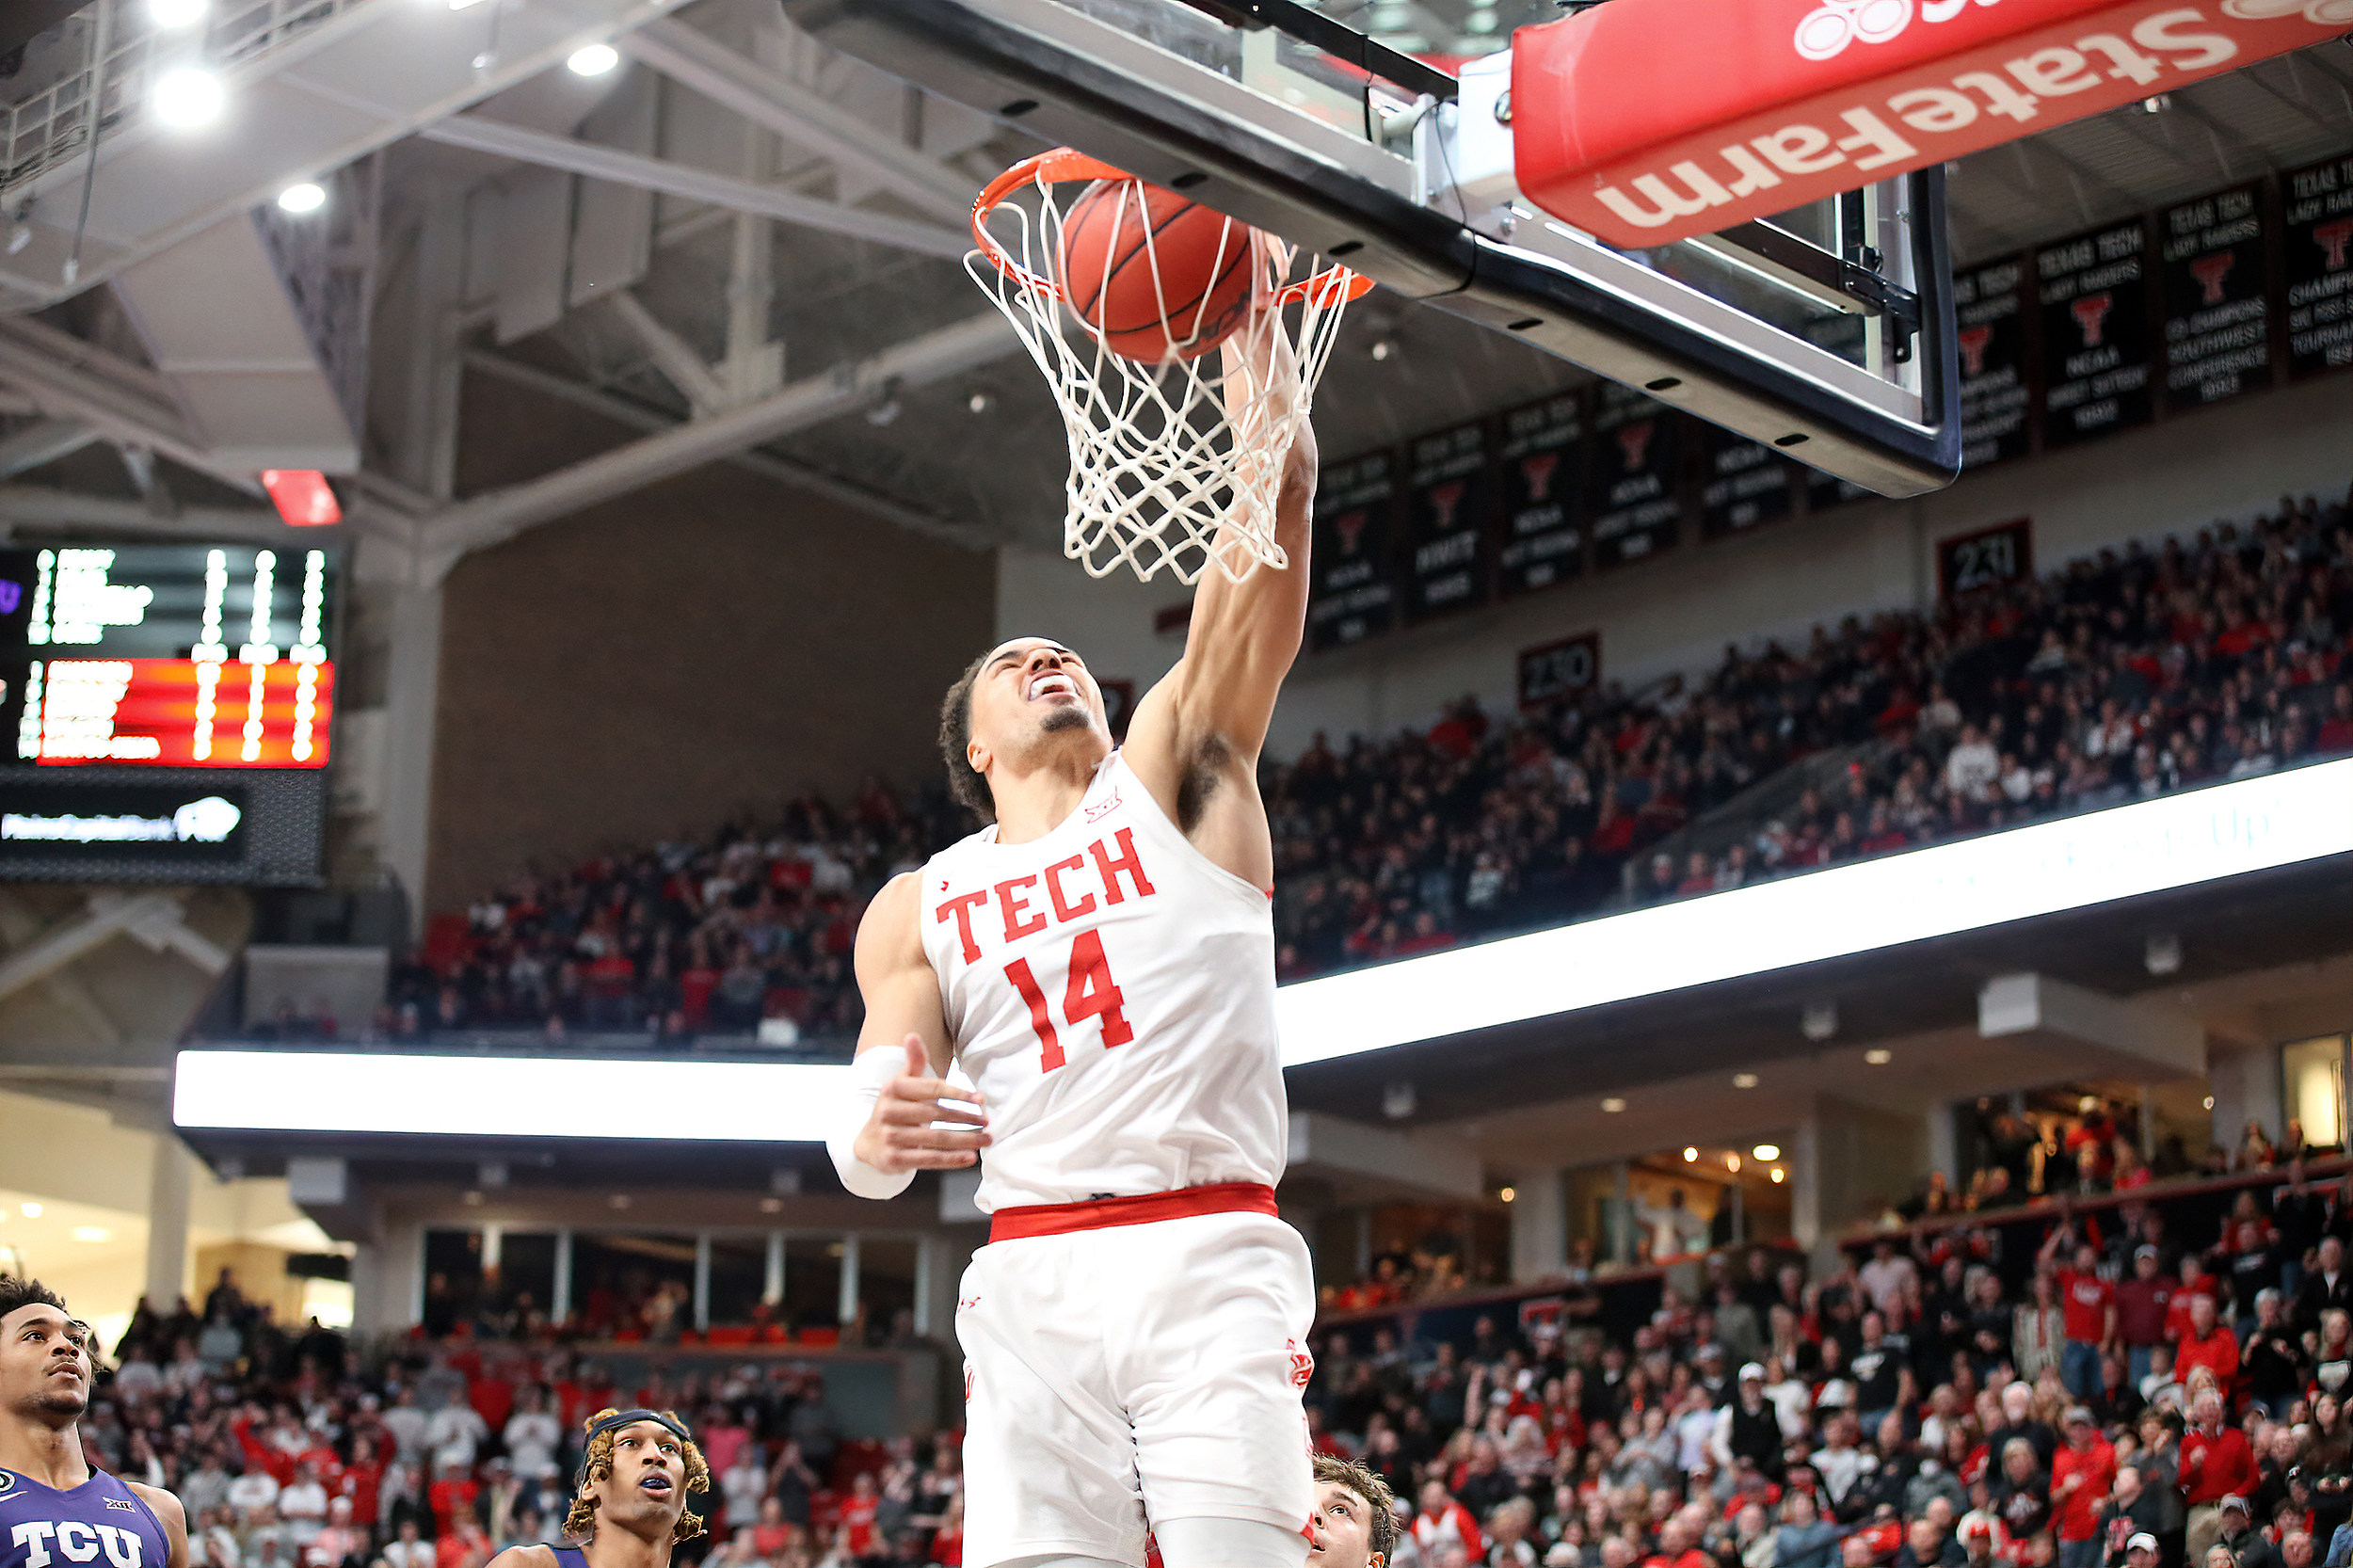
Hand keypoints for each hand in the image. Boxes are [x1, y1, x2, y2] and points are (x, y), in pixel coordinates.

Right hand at [851, 1036, 988, 1171]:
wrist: (868, 1143)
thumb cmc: (894, 1108)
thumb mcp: (900, 1083)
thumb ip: (913, 1061)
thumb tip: (912, 1035)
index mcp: (893, 1088)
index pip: (931, 1088)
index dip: (958, 1093)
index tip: (980, 1099)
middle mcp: (888, 1112)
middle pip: (936, 1114)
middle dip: (965, 1117)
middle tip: (987, 1120)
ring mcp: (890, 1137)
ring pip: (935, 1139)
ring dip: (965, 1140)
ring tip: (986, 1139)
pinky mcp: (893, 1159)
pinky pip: (928, 1159)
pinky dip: (952, 1160)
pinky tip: (970, 1157)